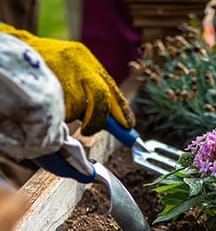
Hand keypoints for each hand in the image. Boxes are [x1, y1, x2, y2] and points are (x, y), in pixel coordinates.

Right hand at [0, 23, 134, 134]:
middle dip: (98, 119)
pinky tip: (52, 105)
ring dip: (72, 115)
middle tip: (90, 131)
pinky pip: (59, 106)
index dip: (122, 111)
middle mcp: (80, 63)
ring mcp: (62, 69)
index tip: (128, 127)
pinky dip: (59, 112)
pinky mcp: (47, 78)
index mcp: (90, 63)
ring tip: (63, 110)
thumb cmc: (52, 66)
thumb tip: (114, 122)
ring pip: (77, 105)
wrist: (20, 48)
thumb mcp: (76, 71)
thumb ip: (93, 92)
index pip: (112, 89)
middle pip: (100, 97)